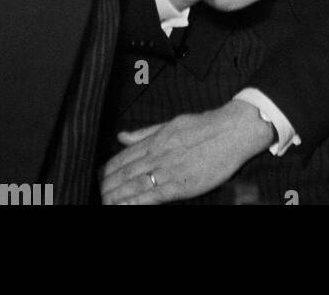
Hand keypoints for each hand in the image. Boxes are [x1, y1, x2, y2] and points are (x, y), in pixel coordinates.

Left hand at [101, 98, 273, 204]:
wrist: (233, 131)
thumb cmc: (206, 126)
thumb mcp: (172, 123)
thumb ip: (145, 132)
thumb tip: (122, 135)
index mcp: (156, 139)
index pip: (123, 158)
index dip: (108, 170)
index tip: (98, 179)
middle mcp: (158, 154)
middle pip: (125, 174)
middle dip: (107, 186)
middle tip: (95, 195)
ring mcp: (168, 170)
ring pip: (134, 186)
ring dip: (116, 196)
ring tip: (103, 202)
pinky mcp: (180, 184)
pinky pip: (152, 196)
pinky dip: (135, 202)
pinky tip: (123, 206)